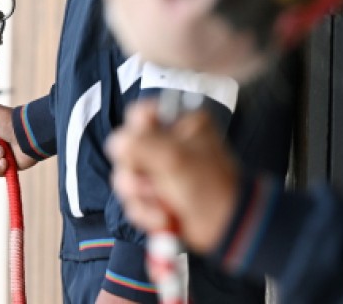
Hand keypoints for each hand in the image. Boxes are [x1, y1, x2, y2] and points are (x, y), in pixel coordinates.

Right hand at [106, 100, 238, 253]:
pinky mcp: (155, 196)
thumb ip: (139, 144)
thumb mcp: (174, 158)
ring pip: (125, 178)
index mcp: (179, 124)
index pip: (140, 114)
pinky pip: (133, 201)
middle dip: (136, 174)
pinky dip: (145, 213)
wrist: (226, 227)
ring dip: (141, 198)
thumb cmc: (210, 188)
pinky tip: (164, 219)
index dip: (134, 132)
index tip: (141, 148)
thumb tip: (116, 143)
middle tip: (152, 183)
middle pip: (126, 149)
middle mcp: (167, 144)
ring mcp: (160, 172)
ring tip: (164, 207)